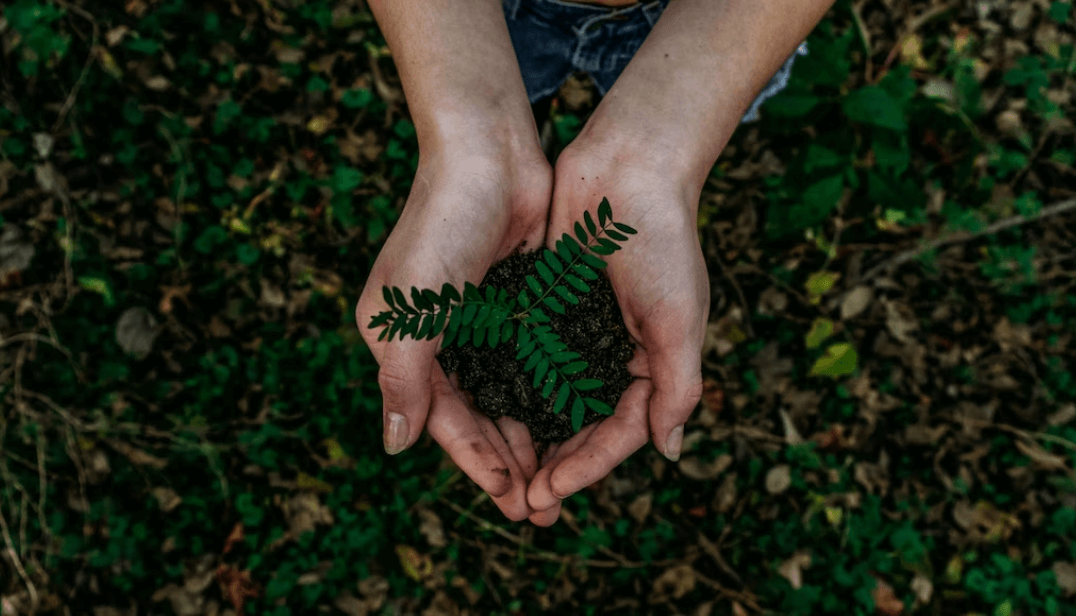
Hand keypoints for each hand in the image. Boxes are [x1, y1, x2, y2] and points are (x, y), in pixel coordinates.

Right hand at [356, 135, 557, 521]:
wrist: (488, 153)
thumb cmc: (441, 226)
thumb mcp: (410, 309)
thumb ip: (402, 379)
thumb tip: (394, 446)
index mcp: (403, 343)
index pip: (442, 419)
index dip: (476, 462)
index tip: (512, 499)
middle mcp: (440, 339)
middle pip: (477, 416)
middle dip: (508, 463)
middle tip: (542, 508)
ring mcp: (481, 322)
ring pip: (508, 396)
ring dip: (532, 437)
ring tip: (560, 479)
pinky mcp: (517, 303)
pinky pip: (533, 362)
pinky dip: (549, 394)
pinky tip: (574, 423)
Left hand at [526, 136, 708, 523]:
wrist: (628, 168)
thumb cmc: (663, 241)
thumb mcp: (679, 319)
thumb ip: (677, 386)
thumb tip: (669, 451)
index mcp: (651, 365)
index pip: (618, 432)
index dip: (586, 467)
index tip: (549, 492)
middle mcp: (613, 355)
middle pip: (580, 426)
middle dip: (554, 466)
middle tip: (521, 503)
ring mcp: (578, 333)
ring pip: (549, 400)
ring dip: (528, 437)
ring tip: (500, 473)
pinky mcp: (546, 307)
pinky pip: (526, 358)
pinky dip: (509, 387)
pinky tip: (483, 412)